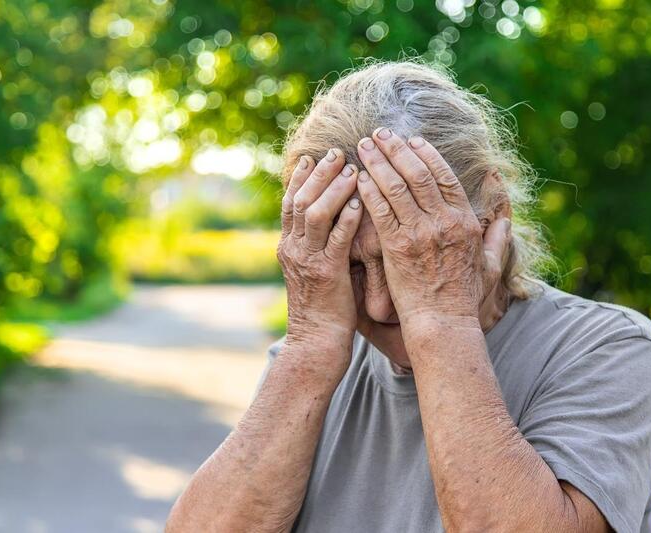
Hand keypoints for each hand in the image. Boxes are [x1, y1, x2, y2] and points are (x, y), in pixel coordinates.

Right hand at [278, 149, 362, 355]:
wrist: (315, 343)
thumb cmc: (321, 308)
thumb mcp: (312, 270)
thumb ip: (316, 245)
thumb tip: (330, 219)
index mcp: (288, 247)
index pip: (290, 202)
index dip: (301, 178)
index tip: (313, 156)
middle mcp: (292, 249)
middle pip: (300, 200)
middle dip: (319, 174)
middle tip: (337, 151)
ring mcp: (307, 261)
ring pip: (314, 214)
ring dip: (334, 189)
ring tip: (351, 169)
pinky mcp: (326, 274)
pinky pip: (336, 239)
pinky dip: (348, 218)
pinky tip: (362, 202)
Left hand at [356, 129, 511, 330]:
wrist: (442, 323)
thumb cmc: (465, 297)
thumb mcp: (491, 266)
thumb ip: (499, 238)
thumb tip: (505, 217)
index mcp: (465, 221)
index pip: (444, 176)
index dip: (426, 154)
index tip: (411, 140)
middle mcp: (443, 222)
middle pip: (417, 174)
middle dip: (396, 149)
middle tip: (379, 133)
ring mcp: (419, 233)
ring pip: (396, 187)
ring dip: (378, 162)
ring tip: (364, 146)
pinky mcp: (396, 247)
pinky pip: (380, 212)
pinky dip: (369, 191)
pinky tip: (359, 176)